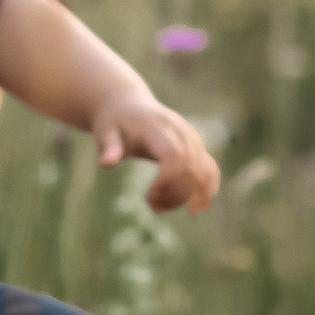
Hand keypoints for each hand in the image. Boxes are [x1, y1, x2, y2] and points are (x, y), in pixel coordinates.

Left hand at [94, 87, 219, 212]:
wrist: (129, 106)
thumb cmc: (114, 123)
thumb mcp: (104, 132)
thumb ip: (108, 146)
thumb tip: (107, 163)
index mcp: (158, 129)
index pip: (176, 157)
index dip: (168, 182)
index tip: (148, 197)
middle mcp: (181, 132)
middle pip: (192, 168)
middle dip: (176, 194)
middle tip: (153, 206)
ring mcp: (192, 138)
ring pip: (204, 171)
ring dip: (189, 197)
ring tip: (165, 208)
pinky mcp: (196, 146)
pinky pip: (210, 168)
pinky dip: (206, 189)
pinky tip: (195, 208)